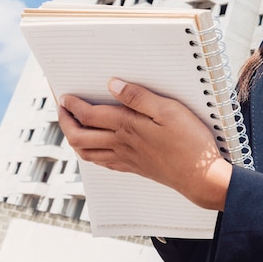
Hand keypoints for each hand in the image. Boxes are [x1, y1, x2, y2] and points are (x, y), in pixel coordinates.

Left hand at [57, 78, 231, 210]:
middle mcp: (121, 144)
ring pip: (87, 152)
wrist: (200, 176)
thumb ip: (139, 97)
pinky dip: (91, 154)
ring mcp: (127, 159)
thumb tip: (113, 85)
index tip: (64, 96)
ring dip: (74, 138)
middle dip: (65, 122)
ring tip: (72, 126)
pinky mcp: (135, 168)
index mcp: (127, 127)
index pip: (89, 115)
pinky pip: (103, 163)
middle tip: (62, 109)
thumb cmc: (189, 141)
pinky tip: (96, 149)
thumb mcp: (169, 110)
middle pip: (79, 137)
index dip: (73, 105)